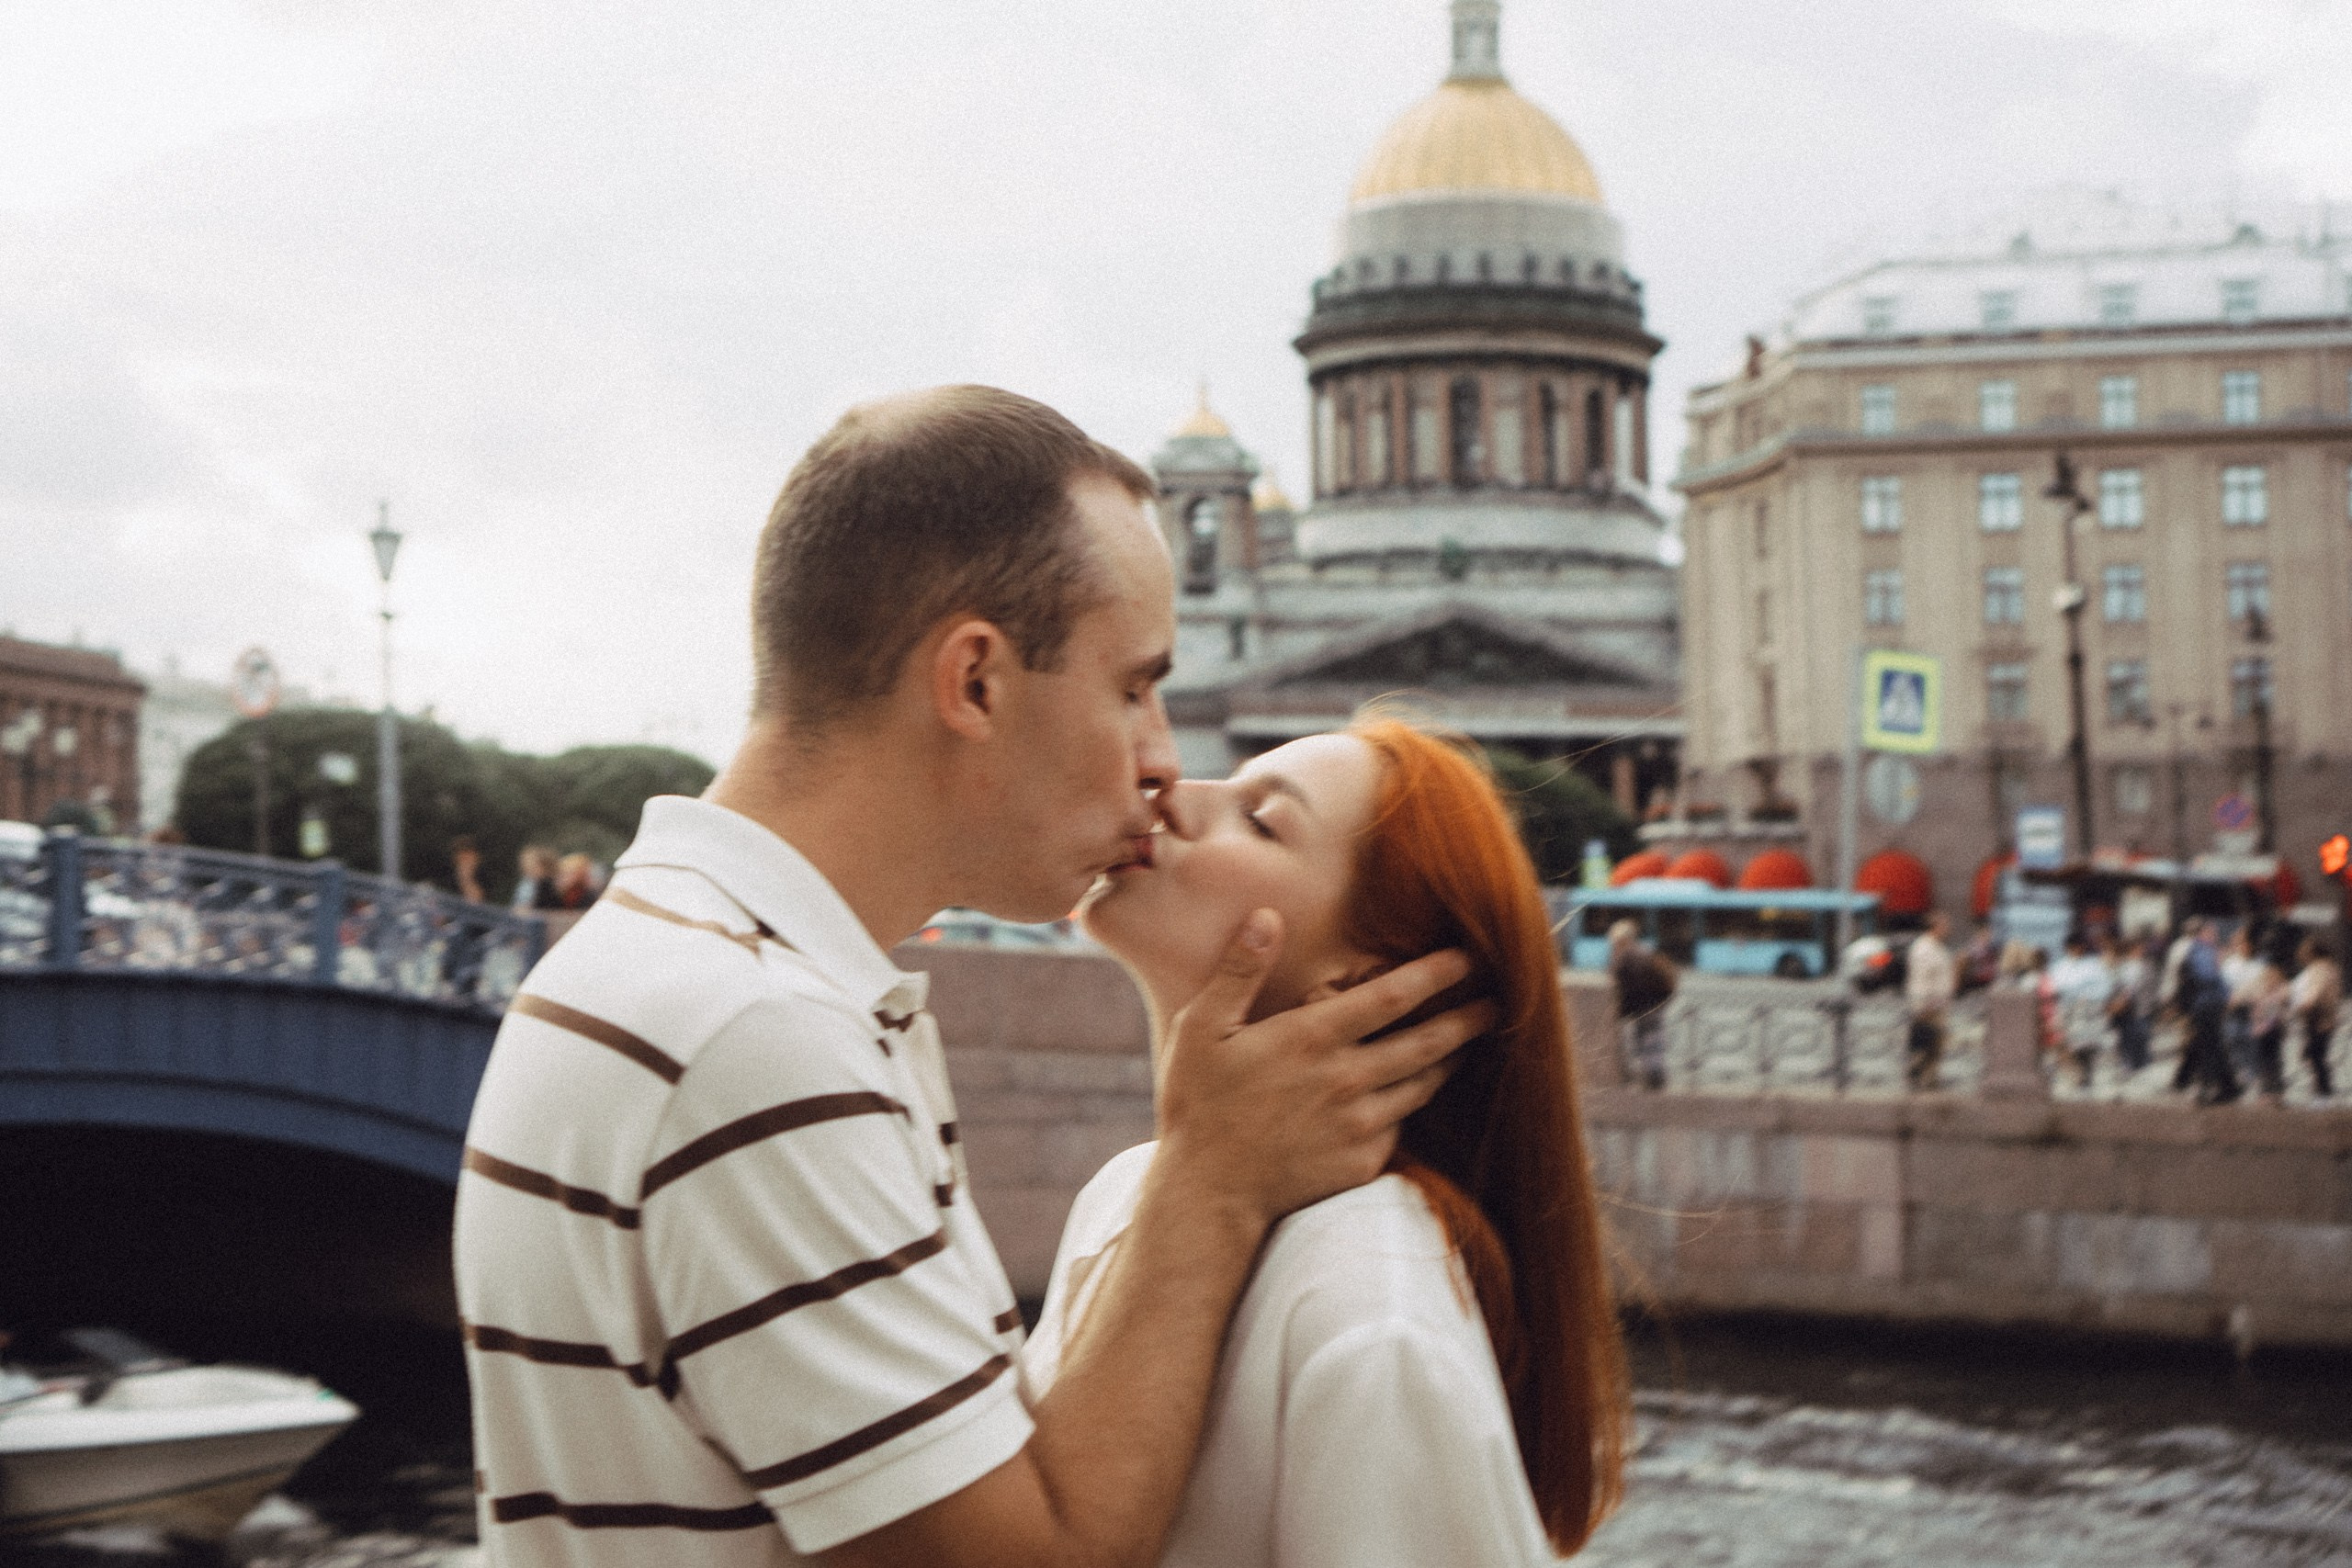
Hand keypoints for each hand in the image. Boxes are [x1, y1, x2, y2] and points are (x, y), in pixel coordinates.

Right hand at [1149, 909, 1492, 1226]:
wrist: (1208, 1193)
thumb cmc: (1199, 1105)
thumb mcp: (1201, 1028)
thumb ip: (1239, 971)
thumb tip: (1266, 916)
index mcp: (1313, 1038)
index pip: (1392, 996)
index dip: (1435, 974)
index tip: (1466, 958)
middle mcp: (1347, 1079)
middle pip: (1427, 1042)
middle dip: (1467, 1019)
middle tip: (1496, 1003)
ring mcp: (1360, 1125)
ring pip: (1422, 1086)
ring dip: (1448, 1062)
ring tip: (1464, 1045)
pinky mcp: (1362, 1163)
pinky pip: (1400, 1127)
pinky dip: (1409, 1106)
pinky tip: (1411, 1096)